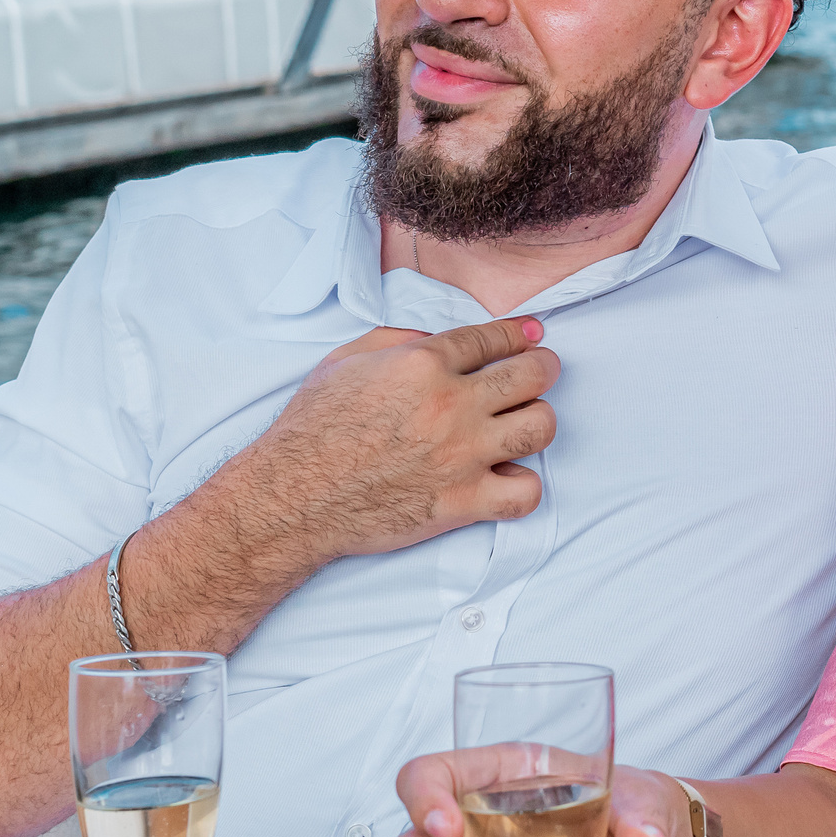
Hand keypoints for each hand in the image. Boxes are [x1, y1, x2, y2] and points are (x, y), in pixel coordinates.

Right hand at [217, 318, 559, 562]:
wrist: (292, 497)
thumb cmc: (312, 429)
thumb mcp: (344, 361)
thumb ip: (396, 341)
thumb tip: (433, 341)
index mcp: (422, 363)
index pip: (493, 338)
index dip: (518, 334)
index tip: (532, 337)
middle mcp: (451, 404)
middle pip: (533, 375)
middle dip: (542, 370)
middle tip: (539, 375)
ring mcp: (462, 455)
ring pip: (541, 428)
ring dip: (537, 422)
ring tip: (523, 424)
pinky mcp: (463, 502)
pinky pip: (526, 493)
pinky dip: (523, 486)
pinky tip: (505, 478)